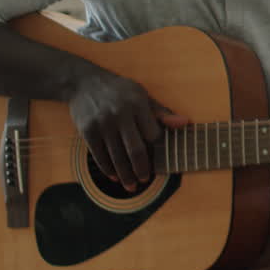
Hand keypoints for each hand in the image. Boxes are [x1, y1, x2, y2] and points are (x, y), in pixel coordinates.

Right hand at [67, 68, 187, 191]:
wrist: (84, 83)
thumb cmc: (120, 91)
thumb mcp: (142, 95)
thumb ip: (162, 112)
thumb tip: (185, 123)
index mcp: (138, 104)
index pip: (153, 135)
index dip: (157, 151)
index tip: (160, 163)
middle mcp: (120, 114)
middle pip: (135, 150)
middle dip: (142, 169)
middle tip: (145, 180)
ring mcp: (102, 123)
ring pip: (117, 156)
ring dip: (125, 175)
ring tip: (131, 186)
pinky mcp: (87, 131)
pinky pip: (99, 155)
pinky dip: (108, 169)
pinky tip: (114, 176)